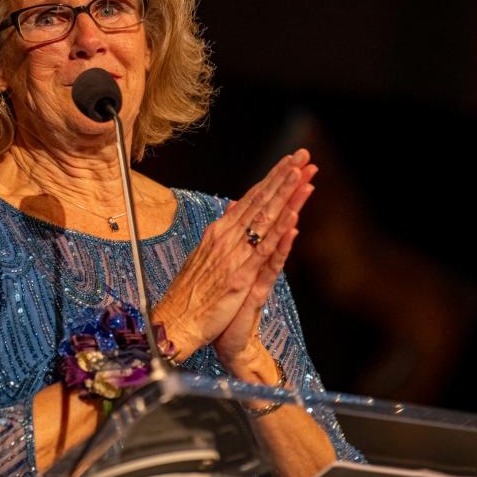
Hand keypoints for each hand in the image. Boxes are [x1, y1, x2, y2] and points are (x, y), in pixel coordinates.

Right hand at [153, 149, 316, 359]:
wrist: (175, 322)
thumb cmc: (190, 293)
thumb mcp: (206, 255)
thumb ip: (223, 230)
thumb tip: (234, 207)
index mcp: (219, 232)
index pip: (250, 199)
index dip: (272, 179)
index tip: (289, 161)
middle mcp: (226, 238)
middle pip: (259, 201)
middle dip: (282, 177)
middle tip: (302, 154)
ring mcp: (232, 256)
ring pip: (263, 219)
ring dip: (283, 195)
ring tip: (300, 173)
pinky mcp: (239, 278)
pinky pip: (262, 252)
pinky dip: (277, 234)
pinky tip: (291, 218)